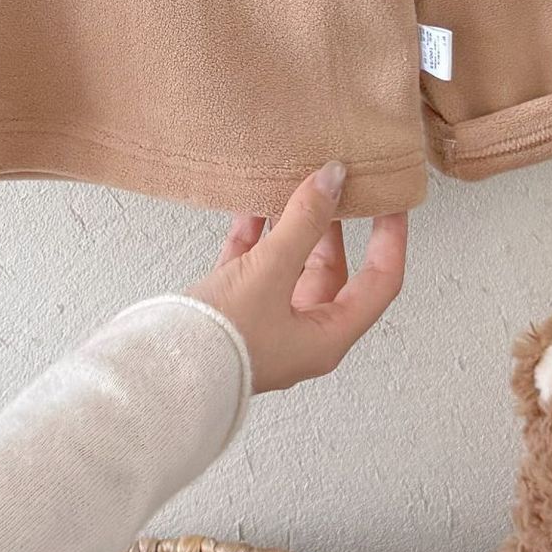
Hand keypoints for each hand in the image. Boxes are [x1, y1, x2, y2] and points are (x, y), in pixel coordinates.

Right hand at [188, 164, 406, 391]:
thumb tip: (333, 178)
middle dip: (331, 226)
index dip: (390, 239)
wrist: (160, 374)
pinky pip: (251, 268)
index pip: (379, 281)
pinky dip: (253, 237)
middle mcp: (301, 333)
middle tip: (332, 185)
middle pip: (331, 271)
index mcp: (327, 336)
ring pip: (288, 266)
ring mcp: (265, 324)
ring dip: (289, 228)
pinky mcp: (231, 313)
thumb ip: (304, 222)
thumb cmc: (223, 342)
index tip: (392, 202)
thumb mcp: (271, 272)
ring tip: (289, 186)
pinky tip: (249, 207)